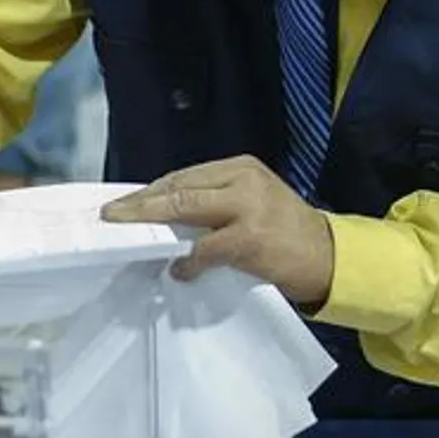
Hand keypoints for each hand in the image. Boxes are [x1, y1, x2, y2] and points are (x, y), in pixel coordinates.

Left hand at [101, 156, 334, 304]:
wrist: (328, 255)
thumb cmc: (285, 231)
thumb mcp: (254, 200)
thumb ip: (216, 200)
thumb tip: (165, 214)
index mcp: (242, 167)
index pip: (185, 175)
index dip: (150, 191)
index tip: (125, 203)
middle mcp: (243, 180)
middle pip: (179, 187)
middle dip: (140, 204)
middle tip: (111, 215)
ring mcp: (247, 208)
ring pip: (185, 210)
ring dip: (152, 226)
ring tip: (129, 235)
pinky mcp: (249, 239)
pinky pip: (204, 249)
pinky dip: (187, 261)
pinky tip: (179, 270)